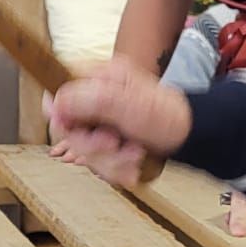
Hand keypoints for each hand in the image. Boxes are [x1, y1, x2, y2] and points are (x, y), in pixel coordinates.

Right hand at [47, 58, 191, 185]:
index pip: (57, 93)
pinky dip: (117, 168)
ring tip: (132, 153)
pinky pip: (99, 164)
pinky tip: (133, 160)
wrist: (190, 139)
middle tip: (113, 143)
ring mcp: (102, 124)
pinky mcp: (109, 145)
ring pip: (84, 151)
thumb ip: (90, 100)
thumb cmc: (167, 115)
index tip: (74, 129)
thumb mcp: (128, 103)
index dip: (60, 116)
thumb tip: (55, 101)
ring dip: (109, 160)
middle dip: (92, 145)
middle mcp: (97, 100)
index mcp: (99, 79)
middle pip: (68, 129)